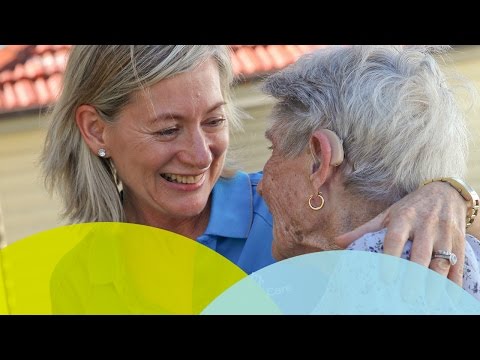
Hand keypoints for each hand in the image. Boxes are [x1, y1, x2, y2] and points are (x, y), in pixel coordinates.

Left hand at [335, 181, 466, 285]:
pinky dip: (455, 279)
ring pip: (442, 260)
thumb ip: (364, 230)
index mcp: (404, 217)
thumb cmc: (411, 207)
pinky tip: (450, 293)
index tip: (386, 277)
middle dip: (415, 275)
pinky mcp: (459, 240)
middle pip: (420, 252)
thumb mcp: (387, 214)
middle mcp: (425, 225)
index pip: (395, 238)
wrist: (445, 192)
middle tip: (407, 296)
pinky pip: (459, 263)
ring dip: (436, 281)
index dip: (391, 257)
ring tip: (429, 300)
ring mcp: (444, 233)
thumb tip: (338, 241)